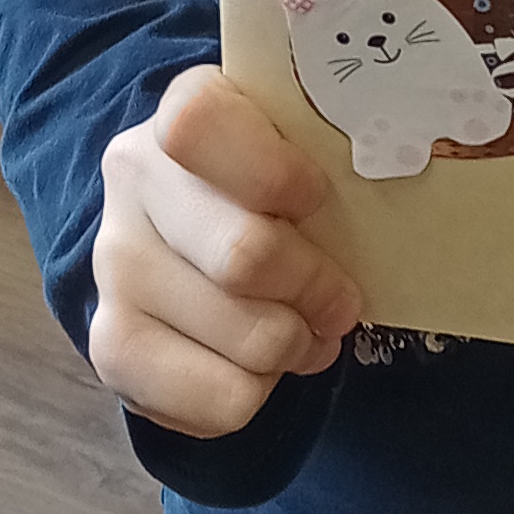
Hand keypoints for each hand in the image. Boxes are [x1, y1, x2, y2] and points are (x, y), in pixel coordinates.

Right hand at [89, 65, 362, 437]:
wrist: (185, 234)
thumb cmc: (267, 186)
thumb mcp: (296, 147)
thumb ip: (329, 156)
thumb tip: (400, 181)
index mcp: (184, 113)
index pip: (200, 128)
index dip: (272, 174)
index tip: (315, 198)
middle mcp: (134, 182)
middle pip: (243, 256)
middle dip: (316, 288)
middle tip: (341, 299)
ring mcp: (115, 267)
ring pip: (244, 338)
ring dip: (296, 346)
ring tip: (303, 331)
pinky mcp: (113, 346)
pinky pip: (220, 399)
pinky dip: (259, 392)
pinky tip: (255, 363)